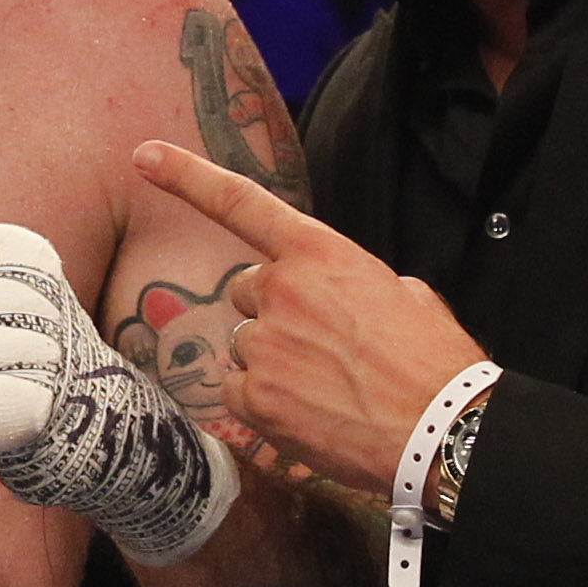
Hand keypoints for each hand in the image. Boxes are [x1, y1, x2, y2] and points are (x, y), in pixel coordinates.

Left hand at [130, 142, 486, 494]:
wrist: (443, 429)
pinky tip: (309, 412)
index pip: (242, 204)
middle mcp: (283, 290)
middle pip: (248, 292)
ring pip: (246, 347)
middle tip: (324, 346)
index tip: (144, 157)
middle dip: (276, 314)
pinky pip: (238, 392)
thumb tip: (341, 298)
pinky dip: (265, 404)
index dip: (186, 177)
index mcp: (321, 254)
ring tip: (329, 387)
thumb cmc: (434, 363)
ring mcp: (264, 344)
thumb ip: (353, 282)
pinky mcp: (254, 397)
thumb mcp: (406, 295)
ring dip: (276, 363)